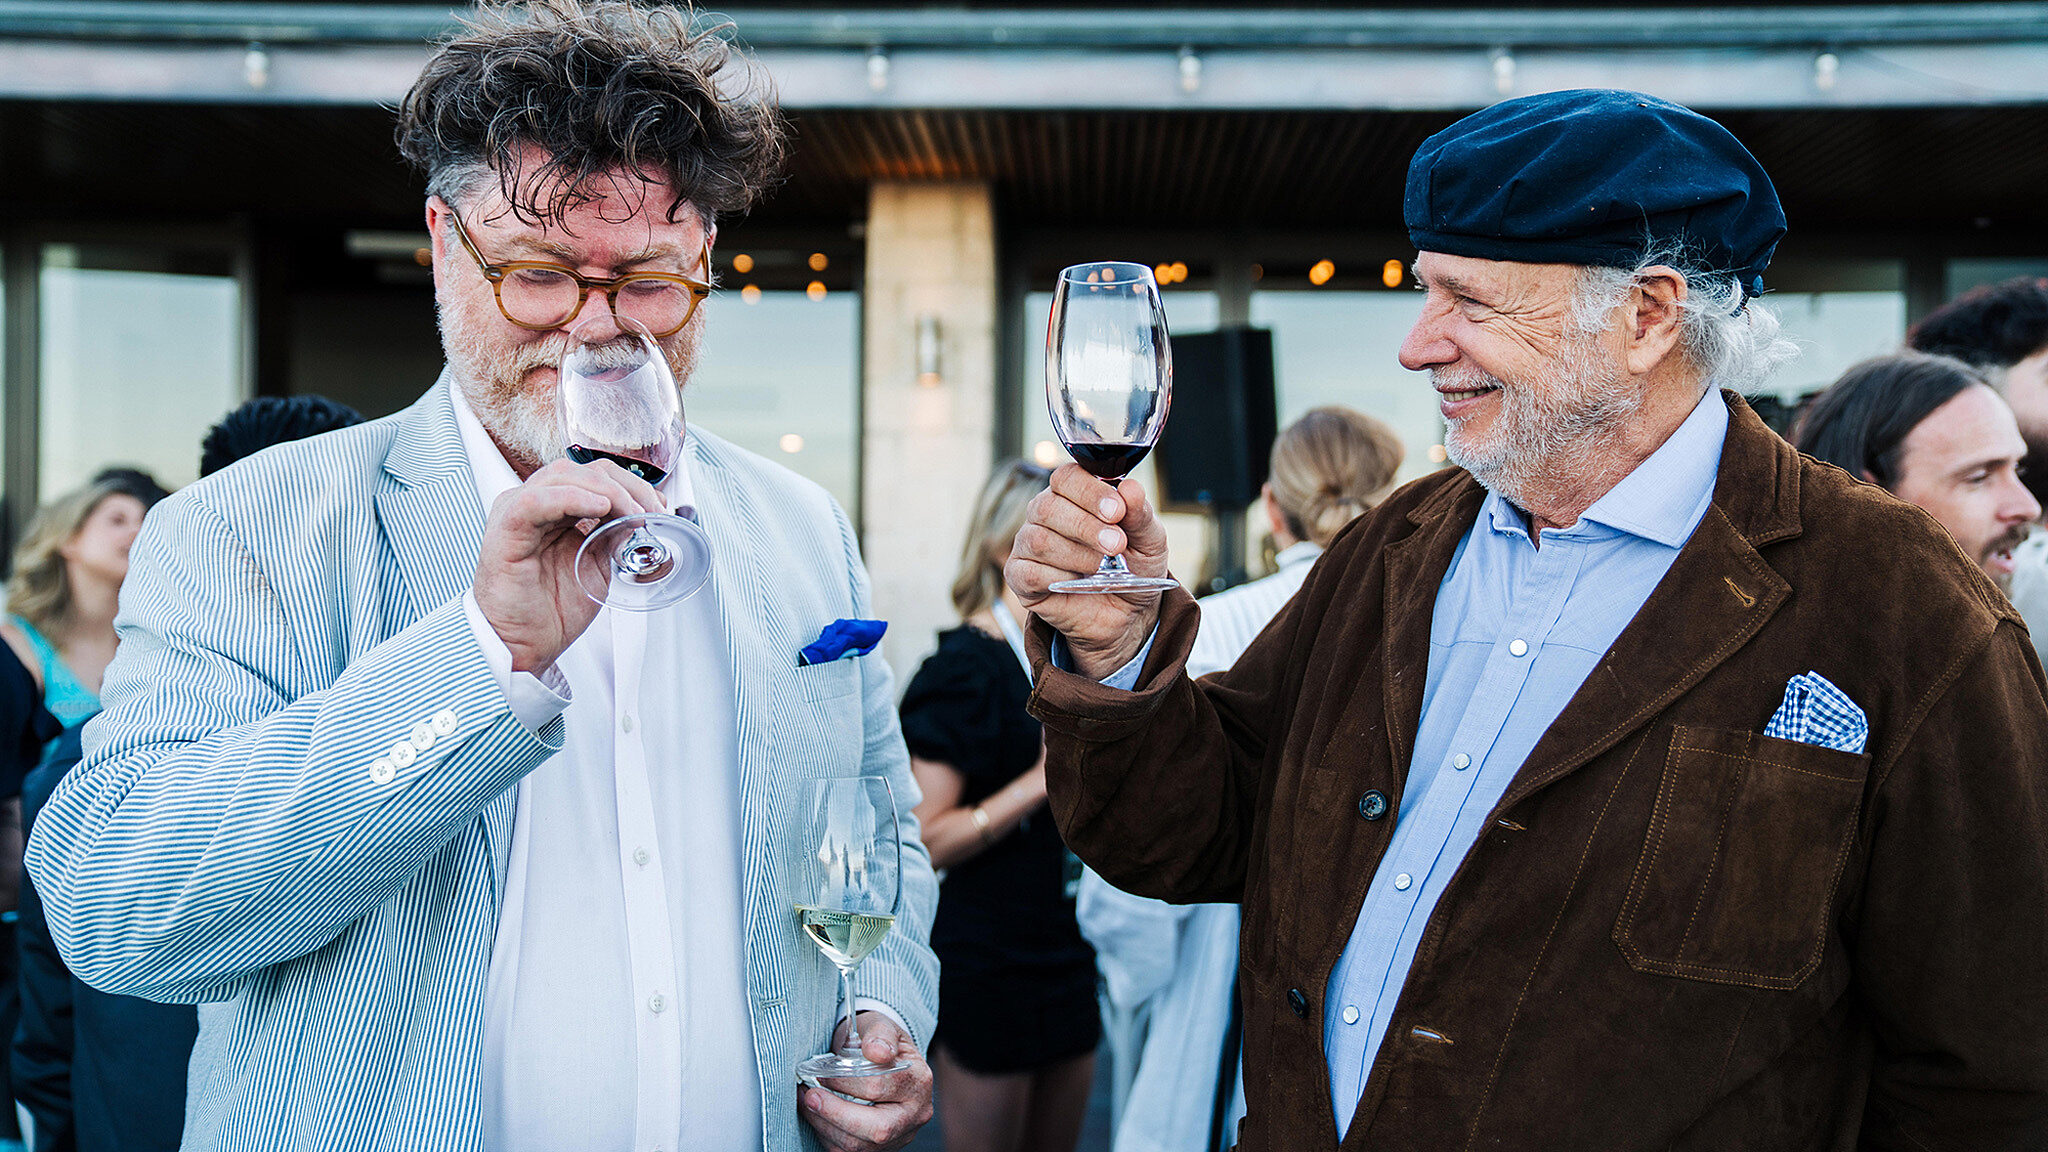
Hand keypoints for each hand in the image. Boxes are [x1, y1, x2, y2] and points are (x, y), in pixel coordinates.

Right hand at [473, 458, 666, 672]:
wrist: (522, 645)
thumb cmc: (548, 610)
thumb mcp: (596, 565)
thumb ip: (612, 535)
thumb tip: (640, 516)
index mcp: (552, 508)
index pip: (593, 475)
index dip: (630, 485)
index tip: (658, 507)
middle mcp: (532, 503)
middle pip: (582, 470)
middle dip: (625, 486)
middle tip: (651, 511)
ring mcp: (515, 512)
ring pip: (563, 476)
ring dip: (607, 491)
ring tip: (631, 513)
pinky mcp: (505, 530)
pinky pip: (535, 500)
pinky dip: (572, 498)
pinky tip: (598, 507)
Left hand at [799, 1013, 933, 1151]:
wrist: (883, 1060)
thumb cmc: (878, 1043)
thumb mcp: (882, 1026)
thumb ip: (880, 1035)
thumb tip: (877, 1051)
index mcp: (918, 1081)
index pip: (879, 1086)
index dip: (844, 1082)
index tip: (822, 1073)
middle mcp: (916, 1114)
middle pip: (877, 1128)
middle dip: (835, 1113)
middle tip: (810, 1095)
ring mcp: (901, 1136)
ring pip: (861, 1146)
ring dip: (826, 1125)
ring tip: (808, 1103)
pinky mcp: (882, 1149)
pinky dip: (828, 1136)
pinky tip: (817, 1117)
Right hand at [1005, 464, 1169, 678]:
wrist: (1125, 614)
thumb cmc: (1133, 569)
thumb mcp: (1150, 543)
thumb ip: (1141, 516)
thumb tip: (1130, 488)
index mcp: (1075, 495)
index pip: (1067, 477)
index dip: (1089, 491)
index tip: (1117, 511)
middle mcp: (1046, 513)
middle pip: (1048, 506)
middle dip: (1085, 526)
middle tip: (1116, 545)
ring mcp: (1029, 544)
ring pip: (1038, 539)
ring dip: (1075, 555)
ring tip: (1101, 569)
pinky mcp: (1020, 576)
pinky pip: (1028, 572)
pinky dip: (1057, 577)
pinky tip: (1076, 582)